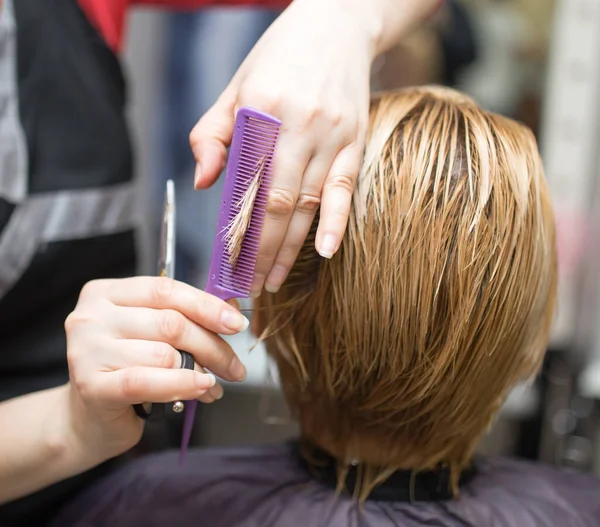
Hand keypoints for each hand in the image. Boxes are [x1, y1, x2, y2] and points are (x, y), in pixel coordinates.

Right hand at [63, 277, 248, 461]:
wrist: (89, 420)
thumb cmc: (125, 370)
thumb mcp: (152, 335)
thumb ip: (184, 317)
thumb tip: (231, 310)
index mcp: (107, 293)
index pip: (166, 289)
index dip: (207, 306)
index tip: (237, 324)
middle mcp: (91, 316)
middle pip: (170, 323)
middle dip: (212, 346)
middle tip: (234, 367)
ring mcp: (87, 350)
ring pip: (164, 354)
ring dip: (200, 372)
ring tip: (212, 385)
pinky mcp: (91, 385)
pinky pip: (148, 381)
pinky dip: (182, 385)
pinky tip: (203, 389)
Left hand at [190, 0, 377, 295]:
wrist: (337, 24)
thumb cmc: (278, 58)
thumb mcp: (235, 86)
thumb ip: (213, 134)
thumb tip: (203, 183)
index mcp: (261, 112)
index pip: (244, 187)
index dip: (236, 231)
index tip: (225, 264)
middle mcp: (299, 127)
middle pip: (276, 205)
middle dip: (261, 252)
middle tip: (249, 286)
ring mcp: (332, 135)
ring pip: (307, 204)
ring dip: (290, 248)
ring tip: (275, 281)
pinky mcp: (355, 141)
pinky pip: (345, 189)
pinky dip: (335, 223)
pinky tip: (325, 253)